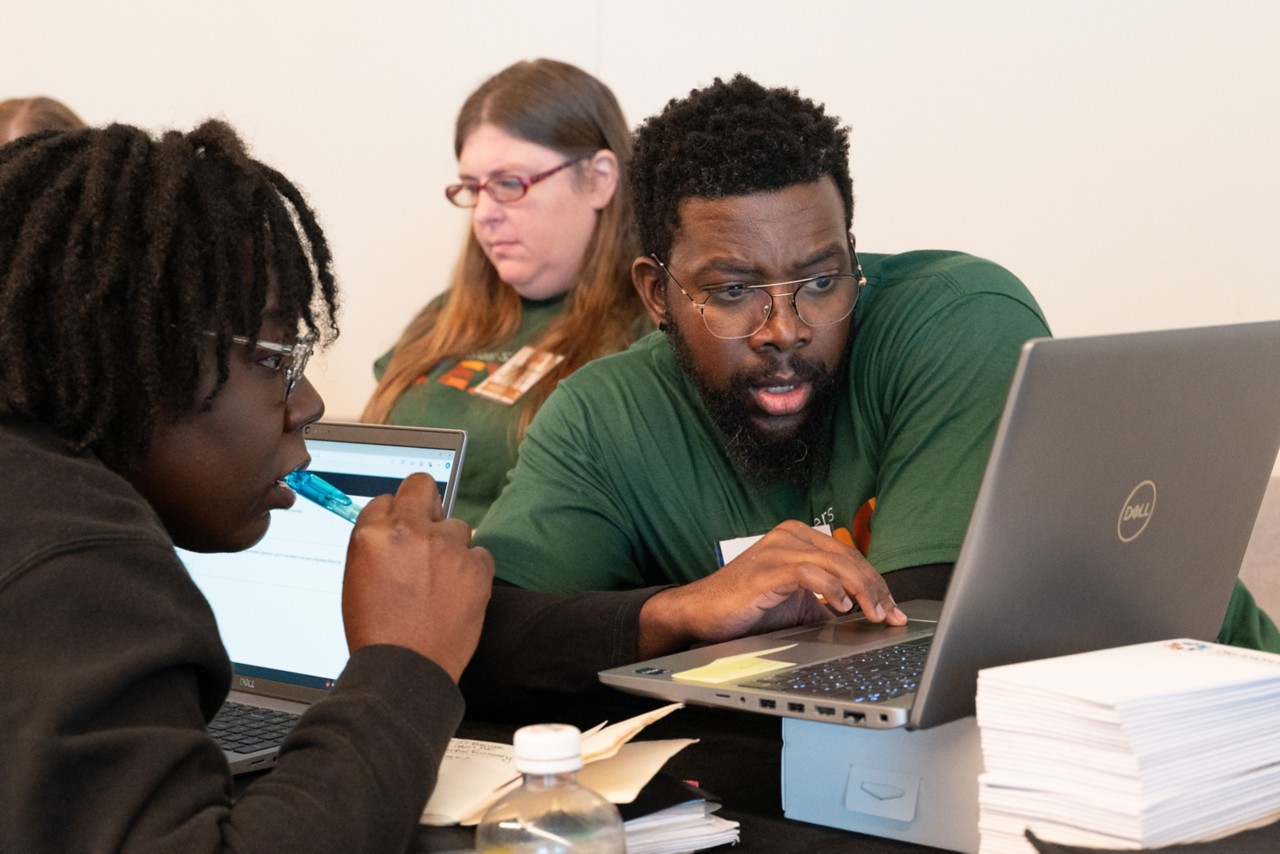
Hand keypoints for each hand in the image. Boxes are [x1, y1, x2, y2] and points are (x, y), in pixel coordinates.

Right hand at [342, 473, 493, 681]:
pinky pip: (480, 553)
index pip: (386, 499)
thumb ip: (376, 546)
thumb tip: (394, 529)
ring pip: (457, 525)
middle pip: (422, 485)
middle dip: (425, 502)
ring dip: (451, 545)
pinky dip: (473, 569)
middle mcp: (408, 532)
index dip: (394, 517)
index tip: (401, 531)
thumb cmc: (376, 633)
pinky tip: (459, 593)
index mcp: (371, 535)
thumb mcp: (357, 580)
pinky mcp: (476, 566)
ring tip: (441, 581)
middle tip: (428, 529)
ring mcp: (445, 546)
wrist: (404, 670)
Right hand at [636, 520, 905, 657]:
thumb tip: (868, 616)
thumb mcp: (797, 605)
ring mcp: (779, 549)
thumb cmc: (746, 608)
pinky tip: (842, 607)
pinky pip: (810, 573)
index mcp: (800, 538)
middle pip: (849, 558)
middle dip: (876, 589)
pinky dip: (832, 589)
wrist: (700, 613)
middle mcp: (792, 535)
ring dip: (862, 592)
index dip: (877, 584)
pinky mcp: (768, 568)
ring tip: (875, 615)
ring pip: (836, 563)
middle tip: (891, 616)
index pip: (851, 557)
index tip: (895, 611)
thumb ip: (828, 602)